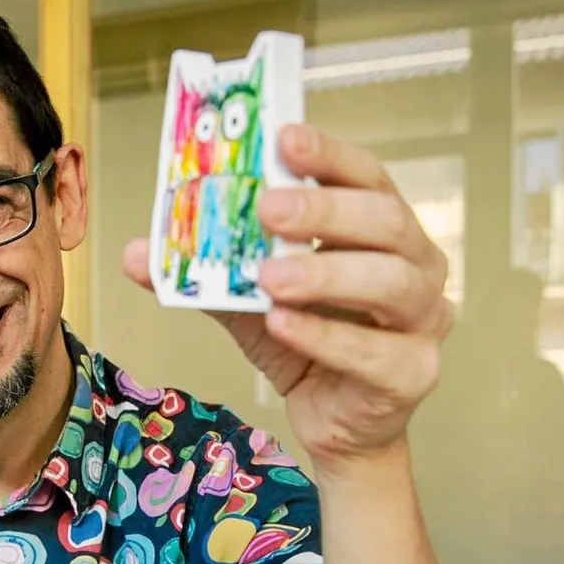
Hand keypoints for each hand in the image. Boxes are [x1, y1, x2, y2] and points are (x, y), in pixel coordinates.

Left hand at [124, 123, 451, 473]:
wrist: (333, 425)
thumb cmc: (306, 347)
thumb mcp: (249, 302)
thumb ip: (206, 274)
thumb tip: (139, 253)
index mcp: (382, 231)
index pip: (367, 177)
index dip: (330, 154)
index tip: (284, 138)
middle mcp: (417, 266)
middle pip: (386, 221)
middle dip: (324, 210)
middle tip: (266, 207)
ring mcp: (423, 321)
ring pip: (391, 283)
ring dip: (325, 274)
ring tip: (269, 276)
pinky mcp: (413, 374)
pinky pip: (375, 352)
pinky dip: (325, 336)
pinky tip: (282, 325)